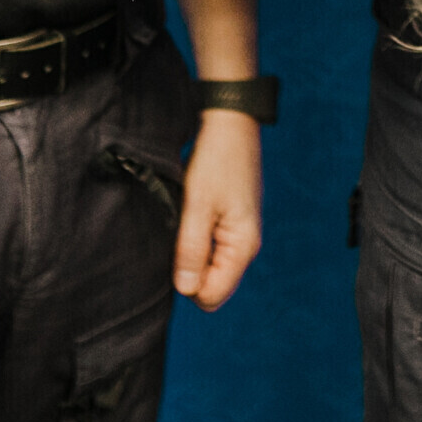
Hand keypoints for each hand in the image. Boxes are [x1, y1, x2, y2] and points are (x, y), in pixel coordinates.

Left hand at [173, 109, 263, 310]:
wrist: (231, 124)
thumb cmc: (215, 161)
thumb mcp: (197, 205)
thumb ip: (191, 250)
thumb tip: (186, 291)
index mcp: (242, 247)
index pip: (211, 296)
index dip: (186, 284)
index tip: (175, 251)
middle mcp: (246, 247)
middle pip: (211, 286)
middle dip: (189, 271)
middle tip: (178, 233)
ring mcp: (240, 236)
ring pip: (209, 268)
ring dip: (191, 254)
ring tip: (184, 221)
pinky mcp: (232, 224)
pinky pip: (212, 251)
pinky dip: (196, 241)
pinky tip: (190, 216)